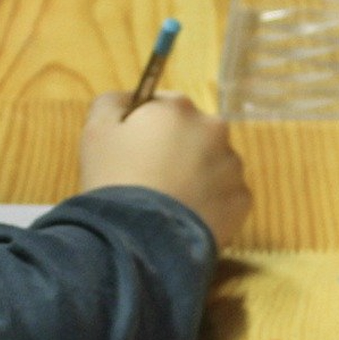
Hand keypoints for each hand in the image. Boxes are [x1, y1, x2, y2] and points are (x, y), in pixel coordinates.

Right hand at [81, 91, 251, 247]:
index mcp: (179, 108)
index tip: (133, 152)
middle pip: (193, 135)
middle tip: (150, 180)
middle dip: (176, 151)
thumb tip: (127, 100)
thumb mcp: (96, 131)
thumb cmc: (114, 180)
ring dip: (195, 177)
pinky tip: (184, 218)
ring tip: (168, 203)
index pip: (163, 106)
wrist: (140, 239)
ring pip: (212, 166)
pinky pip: (224, 197)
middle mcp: (214, 130)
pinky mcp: (242, 201)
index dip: (145, 128)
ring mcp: (233, 166)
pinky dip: (208, 205)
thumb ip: (112, 103)